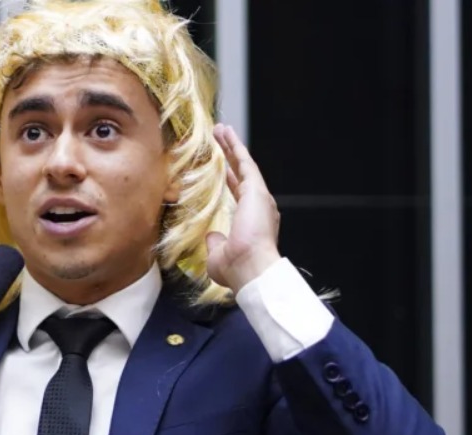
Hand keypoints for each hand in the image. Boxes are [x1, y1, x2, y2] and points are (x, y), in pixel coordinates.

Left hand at [205, 123, 281, 292]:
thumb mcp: (219, 256)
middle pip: (242, 175)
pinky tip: (227, 134)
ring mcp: (260, 198)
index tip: (224, 171)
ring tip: (222, 130)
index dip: (231, 182)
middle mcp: (258, 208)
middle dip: (231, 157)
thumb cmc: (236, 269)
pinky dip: (236, 147)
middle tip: (222, 140)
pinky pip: (246, 163)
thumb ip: (216, 243)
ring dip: (232, 146)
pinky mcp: (257, 190)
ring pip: (244, 165)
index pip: (239, 197)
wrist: (251, 269)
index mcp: (251, 223)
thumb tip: (211, 235)